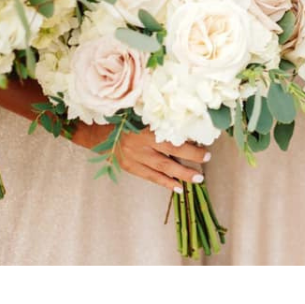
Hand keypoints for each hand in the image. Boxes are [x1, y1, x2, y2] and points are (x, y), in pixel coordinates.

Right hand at [73, 123, 208, 192]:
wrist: (99, 132)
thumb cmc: (123, 119)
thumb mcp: (141, 115)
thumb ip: (159, 121)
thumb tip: (186, 128)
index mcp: (144, 129)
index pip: (172, 140)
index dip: (190, 147)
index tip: (205, 149)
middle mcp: (139, 145)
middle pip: (169, 156)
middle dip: (190, 160)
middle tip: (205, 162)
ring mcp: (134, 158)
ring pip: (161, 169)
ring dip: (181, 175)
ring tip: (196, 179)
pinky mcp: (129, 167)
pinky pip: (150, 177)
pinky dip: (165, 183)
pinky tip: (177, 188)